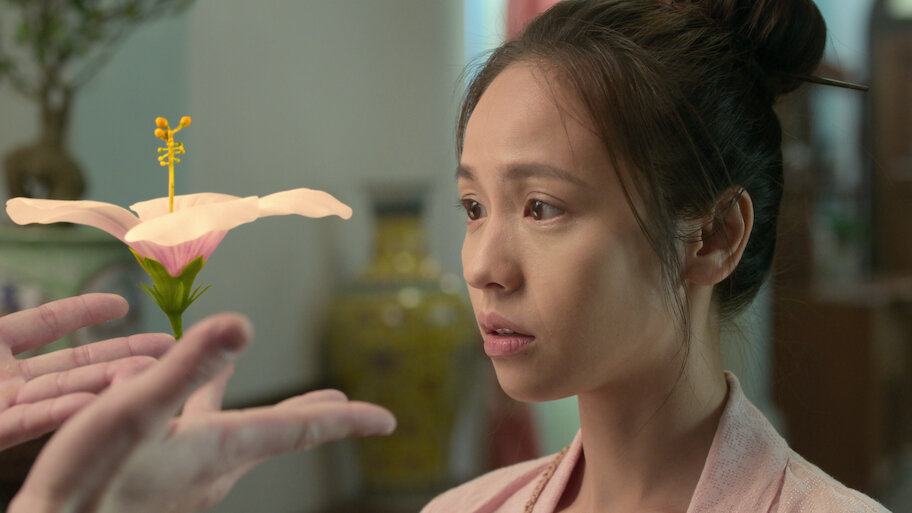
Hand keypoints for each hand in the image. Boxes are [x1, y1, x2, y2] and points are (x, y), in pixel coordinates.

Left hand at [0, 294, 172, 449]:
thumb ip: (17, 323)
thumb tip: (68, 302)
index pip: (45, 324)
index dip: (84, 312)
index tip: (123, 305)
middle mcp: (3, 381)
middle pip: (72, 366)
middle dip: (122, 356)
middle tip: (169, 351)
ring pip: (60, 394)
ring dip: (102, 386)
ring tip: (146, 375)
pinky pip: (23, 423)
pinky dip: (56, 413)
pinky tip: (90, 402)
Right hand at [10, 313, 396, 512]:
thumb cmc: (90, 479)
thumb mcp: (134, 411)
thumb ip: (186, 369)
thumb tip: (241, 324)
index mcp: (222, 448)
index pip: (300, 430)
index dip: (349, 422)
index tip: (388, 421)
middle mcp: (216, 467)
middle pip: (279, 433)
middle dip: (314, 415)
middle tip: (347, 406)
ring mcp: (191, 478)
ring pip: (239, 433)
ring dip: (261, 408)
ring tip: (263, 385)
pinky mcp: (165, 481)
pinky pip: (202, 438)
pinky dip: (207, 411)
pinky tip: (187, 404)